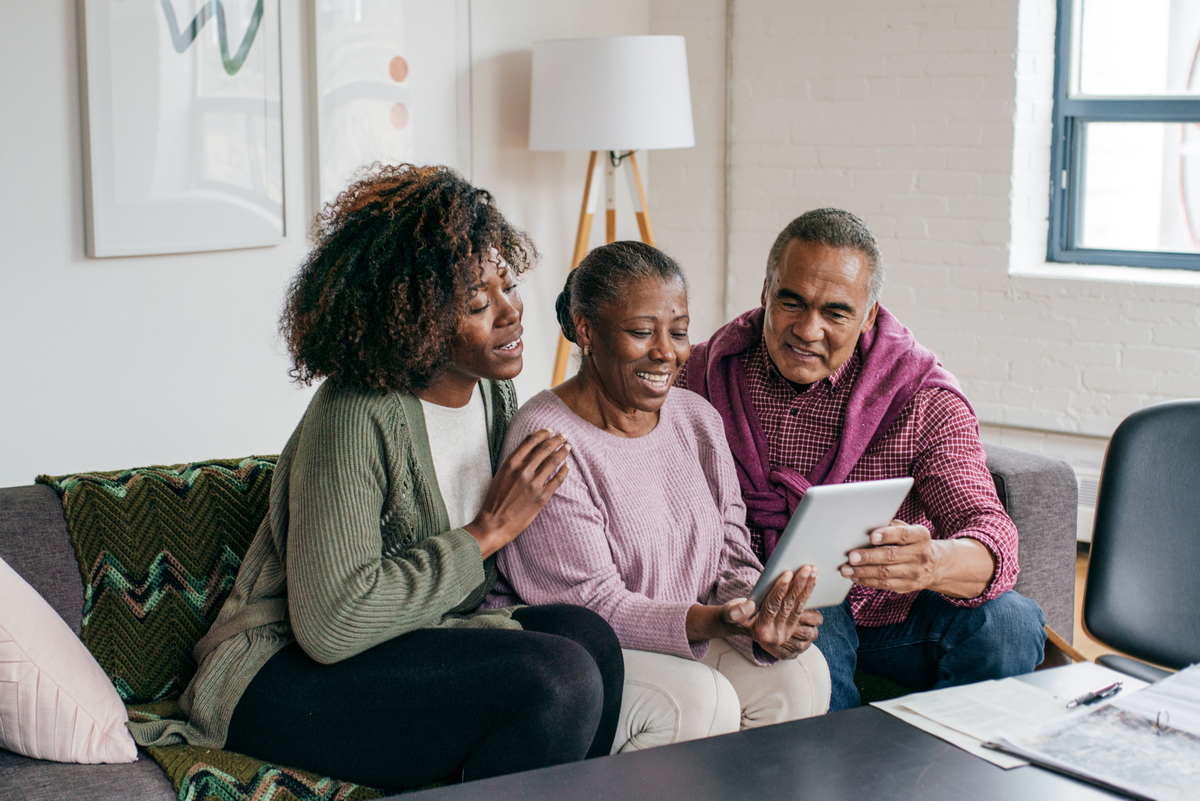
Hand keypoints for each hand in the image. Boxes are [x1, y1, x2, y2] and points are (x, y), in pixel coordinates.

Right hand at [464, 429, 569, 557]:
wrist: (494, 523)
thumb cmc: (495, 500)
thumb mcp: (500, 475)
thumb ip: (513, 463)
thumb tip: (529, 452)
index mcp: (510, 463)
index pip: (530, 441)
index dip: (542, 433)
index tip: (550, 430)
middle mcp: (523, 470)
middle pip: (544, 448)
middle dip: (557, 439)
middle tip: (564, 435)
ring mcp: (533, 484)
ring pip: (553, 462)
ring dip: (563, 452)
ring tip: (568, 447)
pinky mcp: (541, 497)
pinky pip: (557, 480)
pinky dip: (564, 471)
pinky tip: (567, 466)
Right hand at [740, 567, 822, 659]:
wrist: (738, 626)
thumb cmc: (732, 616)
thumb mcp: (729, 614)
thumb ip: (735, 612)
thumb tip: (749, 605)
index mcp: (761, 631)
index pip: (772, 606)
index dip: (780, 589)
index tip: (788, 573)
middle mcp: (775, 635)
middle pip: (789, 606)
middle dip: (799, 585)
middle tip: (807, 568)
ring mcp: (785, 633)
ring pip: (798, 607)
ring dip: (807, 588)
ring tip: (813, 570)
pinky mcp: (791, 627)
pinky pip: (801, 608)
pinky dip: (806, 593)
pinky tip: (812, 580)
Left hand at [840, 521, 993, 597]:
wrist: (935, 564)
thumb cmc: (912, 542)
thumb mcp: (909, 530)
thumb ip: (892, 527)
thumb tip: (867, 526)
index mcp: (920, 536)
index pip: (903, 535)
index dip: (887, 535)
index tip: (871, 536)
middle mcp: (921, 555)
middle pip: (891, 556)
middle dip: (869, 557)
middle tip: (851, 556)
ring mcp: (915, 572)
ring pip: (886, 573)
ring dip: (863, 572)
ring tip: (846, 569)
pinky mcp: (909, 586)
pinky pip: (885, 585)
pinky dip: (868, 581)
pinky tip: (855, 577)